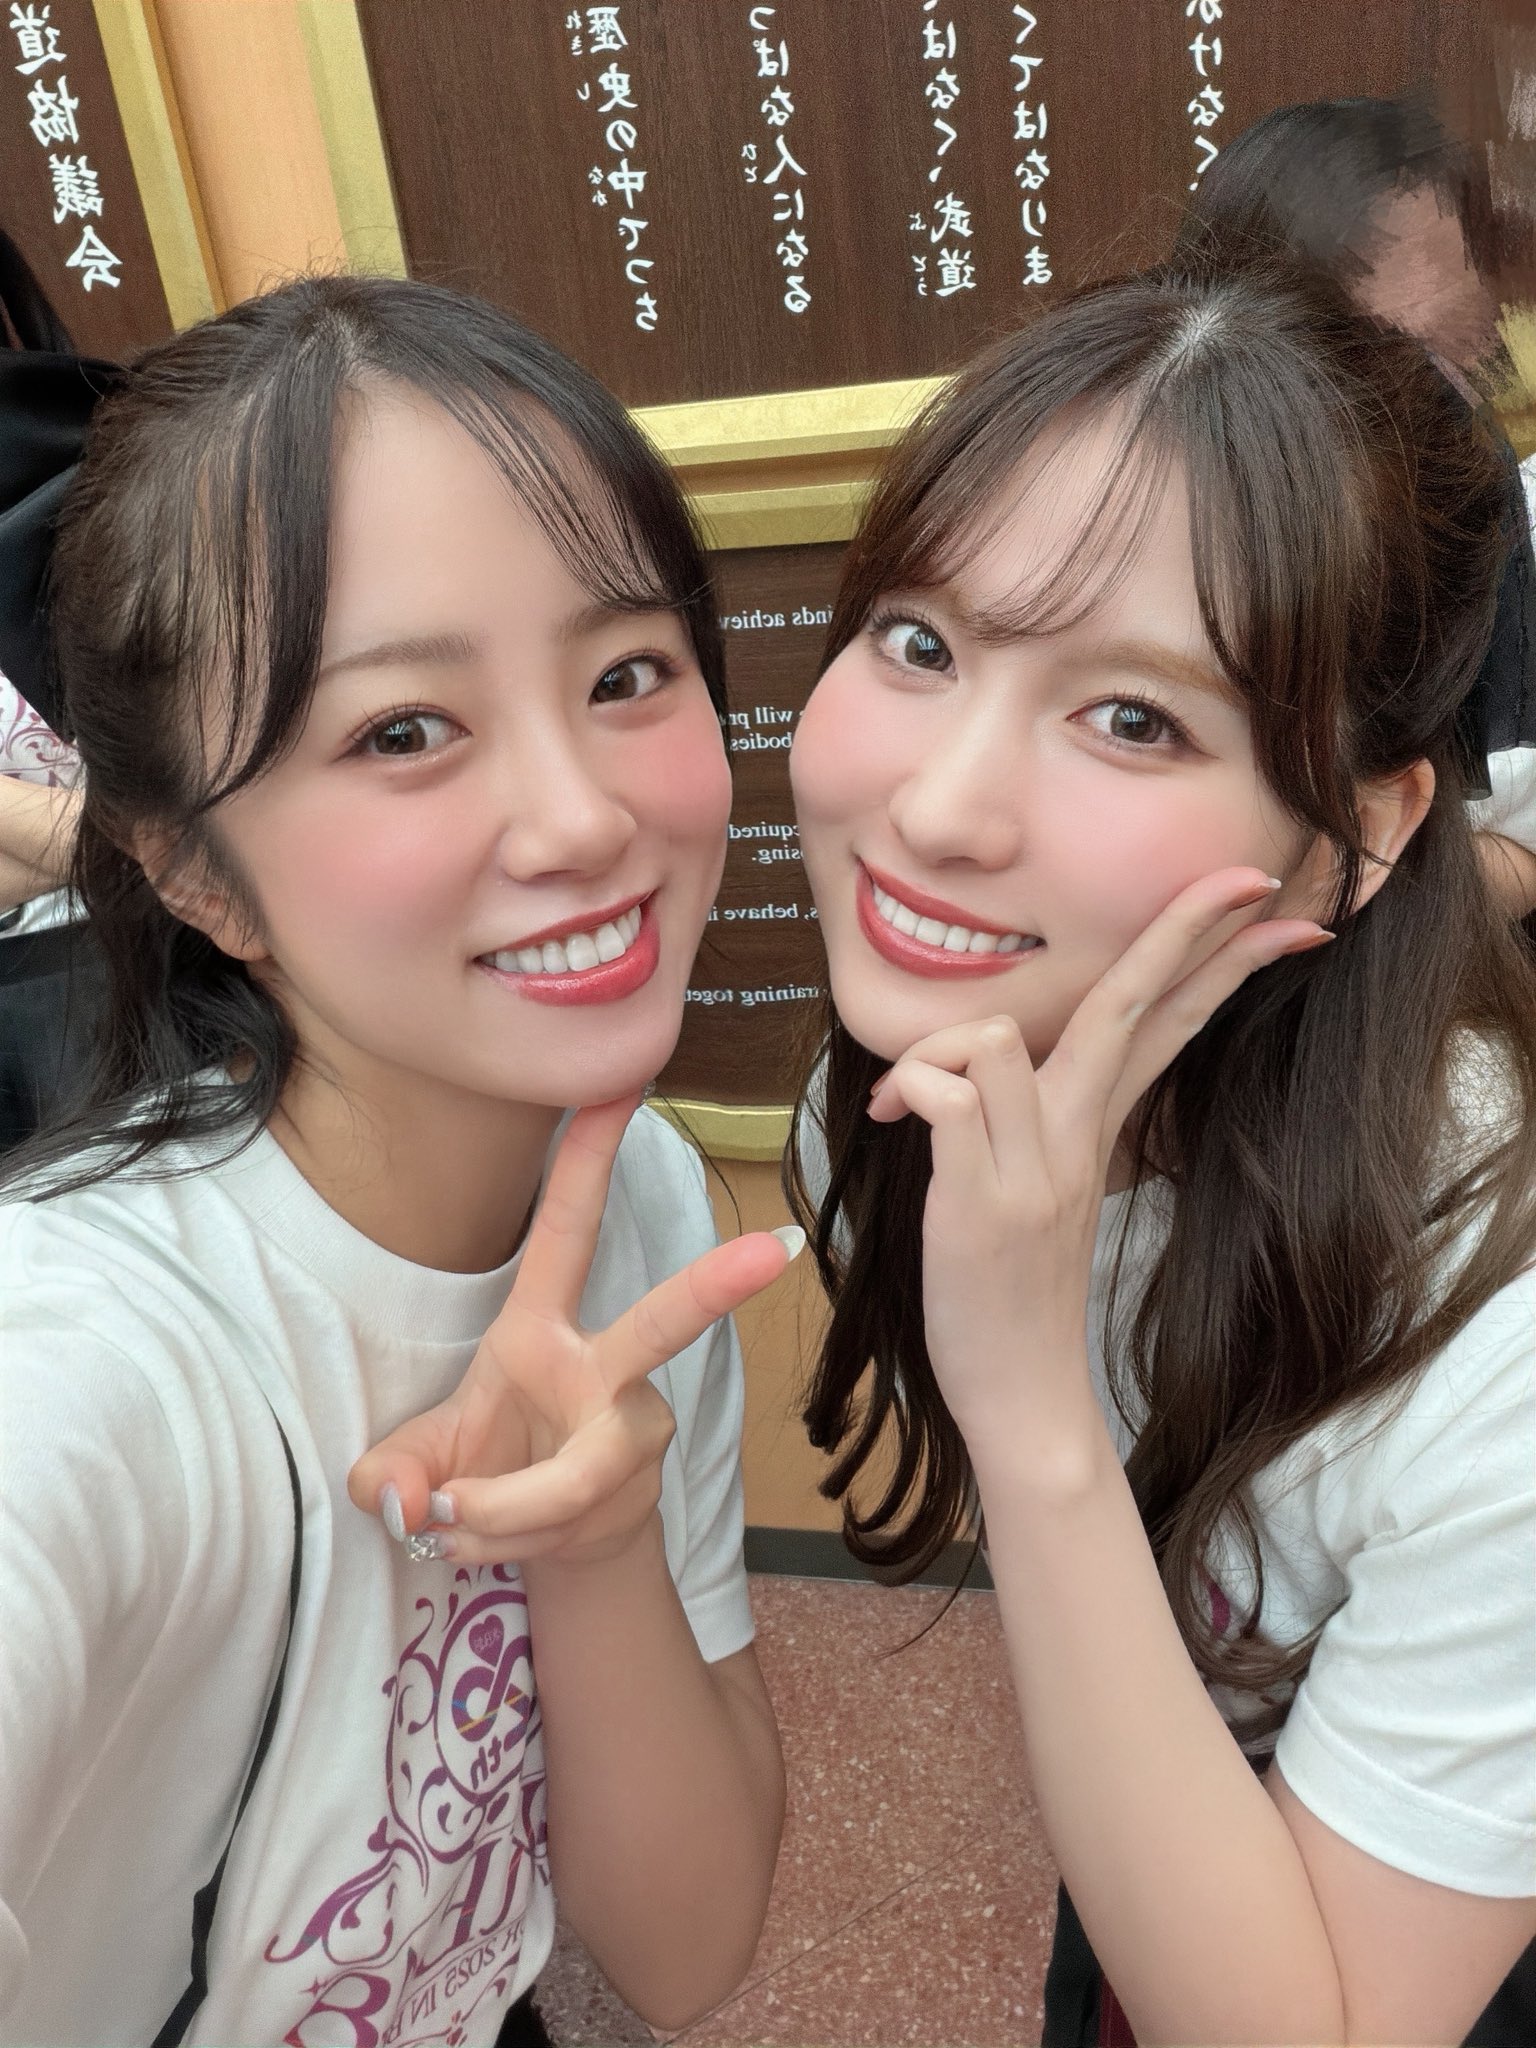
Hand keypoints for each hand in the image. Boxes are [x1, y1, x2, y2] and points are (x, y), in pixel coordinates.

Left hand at [348, 1095, 800, 1568]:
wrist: (553, 1547)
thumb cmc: (481, 1471)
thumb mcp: (415, 1465)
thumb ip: (389, 1475)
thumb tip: (404, 1499)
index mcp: (541, 1327)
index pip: (568, 1229)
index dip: (589, 1157)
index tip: (623, 1082)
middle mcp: (604, 1369)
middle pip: (660, 1324)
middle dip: (712, 1286)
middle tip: (770, 1251)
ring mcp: (635, 1430)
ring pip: (574, 1475)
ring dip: (495, 1512)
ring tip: (450, 1524)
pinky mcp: (644, 1490)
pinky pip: (563, 1524)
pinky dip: (500, 1543)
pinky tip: (482, 1542)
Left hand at [866, 869, 1330, 1451]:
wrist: (1023, 1391)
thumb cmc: (1014, 1287)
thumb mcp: (1042, 1185)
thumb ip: (1034, 1113)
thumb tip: (999, 1050)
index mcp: (1094, 1128)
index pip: (1166, 1024)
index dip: (1217, 960)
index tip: (1277, 910)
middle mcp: (1076, 1138)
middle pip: (1128, 1007)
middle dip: (1183, 932)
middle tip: (1246, 881)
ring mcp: (1036, 1168)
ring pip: (997, 1036)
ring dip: (941, 1050)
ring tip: (903, 1104)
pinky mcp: (984, 1199)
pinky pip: (945, 1099)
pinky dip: (910, 1092)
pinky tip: (888, 1121)